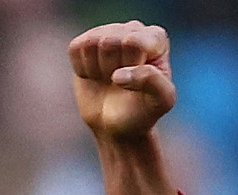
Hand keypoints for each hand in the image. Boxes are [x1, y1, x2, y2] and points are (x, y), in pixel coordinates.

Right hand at [69, 21, 176, 142]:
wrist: (118, 124)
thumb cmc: (144, 110)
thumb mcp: (161, 101)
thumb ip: (153, 82)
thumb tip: (118, 75)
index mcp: (156, 38)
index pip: (134, 42)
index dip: (132, 67)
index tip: (139, 82)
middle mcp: (133, 29)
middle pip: (110, 41)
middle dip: (112, 69)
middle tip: (122, 83)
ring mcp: (107, 32)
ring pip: (91, 43)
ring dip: (98, 69)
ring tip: (109, 79)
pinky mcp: (84, 41)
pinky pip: (76, 49)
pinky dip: (83, 69)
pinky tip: (96, 76)